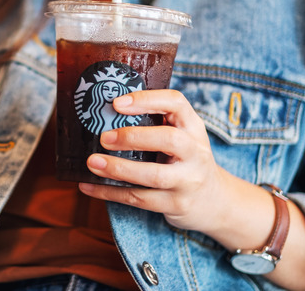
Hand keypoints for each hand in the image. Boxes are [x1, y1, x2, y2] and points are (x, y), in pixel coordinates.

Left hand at [78, 89, 233, 233]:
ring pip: (154, 175)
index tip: (117, 103)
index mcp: (193, 127)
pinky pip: (140, 199)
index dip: (146, 100)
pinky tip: (88, 186)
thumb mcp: (183, 136)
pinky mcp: (176, 204)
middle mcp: (195, 152)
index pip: (176, 103)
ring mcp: (188, 181)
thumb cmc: (187, 160)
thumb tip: (105, 112)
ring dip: (119, 169)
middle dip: (133, 137)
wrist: (216, 201)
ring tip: (92, 163)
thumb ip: (156, 123)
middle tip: (104, 137)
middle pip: (169, 140)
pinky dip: (110, 193)